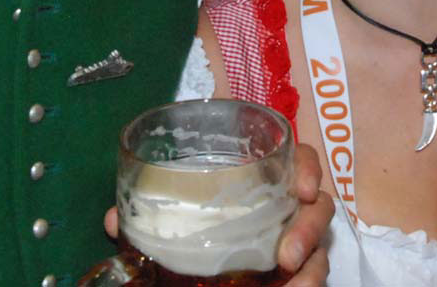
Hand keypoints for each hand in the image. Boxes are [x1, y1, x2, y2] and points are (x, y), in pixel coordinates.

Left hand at [102, 144, 331, 284]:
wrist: (205, 273)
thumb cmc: (195, 225)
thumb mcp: (173, 220)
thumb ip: (147, 218)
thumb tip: (114, 221)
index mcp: (262, 181)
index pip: (298, 161)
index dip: (308, 169)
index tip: (303, 189)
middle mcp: (287, 209)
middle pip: (318, 208)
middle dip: (309, 230)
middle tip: (288, 255)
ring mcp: (296, 242)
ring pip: (322, 250)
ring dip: (312, 270)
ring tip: (294, 286)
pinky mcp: (297, 273)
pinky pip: (312, 278)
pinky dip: (306, 286)